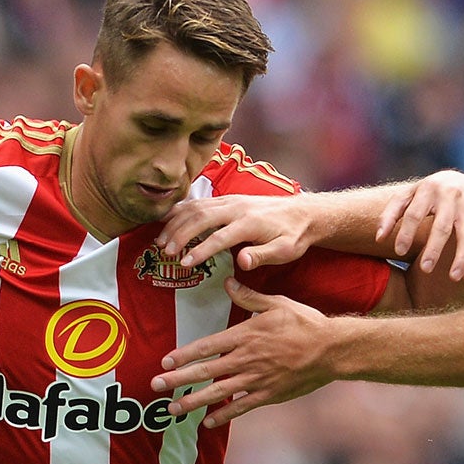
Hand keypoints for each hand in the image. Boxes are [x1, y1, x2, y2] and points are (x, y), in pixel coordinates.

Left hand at [153, 278, 340, 425]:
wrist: (331, 350)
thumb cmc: (305, 323)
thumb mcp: (276, 303)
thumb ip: (249, 296)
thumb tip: (228, 282)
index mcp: (245, 336)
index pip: (207, 347)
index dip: (183, 355)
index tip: (165, 361)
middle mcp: (246, 360)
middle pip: (205, 372)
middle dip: (178, 380)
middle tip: (156, 386)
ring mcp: (256, 380)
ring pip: (218, 393)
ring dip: (193, 402)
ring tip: (172, 409)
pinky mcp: (268, 395)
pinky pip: (241, 407)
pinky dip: (224, 416)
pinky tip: (208, 422)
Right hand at [158, 193, 314, 273]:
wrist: (303, 214)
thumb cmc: (293, 236)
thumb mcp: (285, 251)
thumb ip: (262, 255)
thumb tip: (241, 260)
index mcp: (250, 222)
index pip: (219, 237)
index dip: (200, 250)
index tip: (184, 264)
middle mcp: (237, 207)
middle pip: (200, 217)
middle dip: (180, 234)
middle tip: (165, 252)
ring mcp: (230, 200)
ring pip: (196, 207)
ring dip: (175, 222)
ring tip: (161, 241)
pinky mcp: (227, 199)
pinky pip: (198, 202)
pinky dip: (180, 210)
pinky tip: (167, 221)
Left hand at [376, 169, 463, 280]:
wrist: (459, 180)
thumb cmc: (426, 195)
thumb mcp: (407, 197)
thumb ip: (390, 215)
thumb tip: (378, 239)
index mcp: (428, 189)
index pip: (414, 213)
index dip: (406, 232)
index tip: (399, 252)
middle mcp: (451, 195)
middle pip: (442, 225)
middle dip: (434, 248)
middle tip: (425, 270)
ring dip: (461, 257)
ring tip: (454, 279)